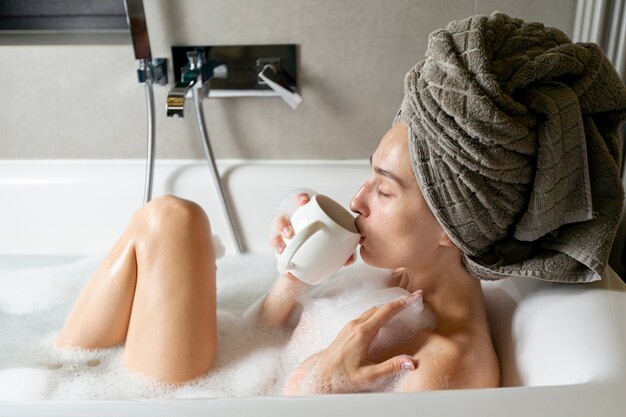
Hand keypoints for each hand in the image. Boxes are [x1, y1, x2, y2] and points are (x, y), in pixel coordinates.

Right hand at [270, 192, 355, 278]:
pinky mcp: (277, 246)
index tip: (304, 201)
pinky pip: (274, 250)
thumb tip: (349, 259)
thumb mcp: (336, 245)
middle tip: (289, 233)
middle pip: (281, 215)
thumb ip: (345, 251)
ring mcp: (281, 232)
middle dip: (282, 223)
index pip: (300, 200)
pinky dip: (281, 261)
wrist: (311, 264)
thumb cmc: (324, 245)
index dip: (300, 197)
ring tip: (282, 250)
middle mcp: (291, 219)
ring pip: (274, 232)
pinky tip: (285, 268)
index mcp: (306, 214)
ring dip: (276, 240)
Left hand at [284, 293, 418, 394]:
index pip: (385, 311)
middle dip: (396, 303)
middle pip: (379, 308)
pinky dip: (377, 314)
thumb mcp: (369, 376)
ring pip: (371, 311)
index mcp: (362, 333)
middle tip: (411, 301)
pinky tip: (383, 320)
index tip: (414, 297)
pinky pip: (364, 316)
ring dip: (386, 308)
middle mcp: (355, 325)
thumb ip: (390, 367)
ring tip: (401, 309)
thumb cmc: (343, 378)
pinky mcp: (346, 330)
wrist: (321, 377)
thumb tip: (412, 362)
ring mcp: (349, 326)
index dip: (401, 303)